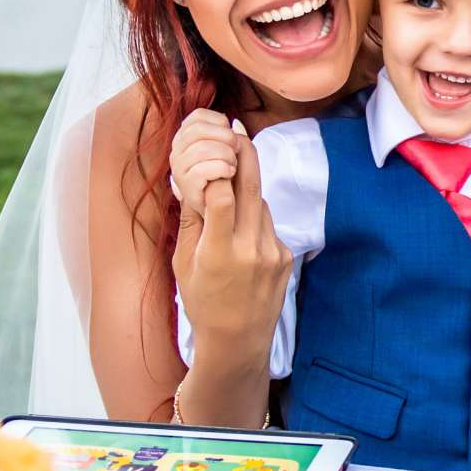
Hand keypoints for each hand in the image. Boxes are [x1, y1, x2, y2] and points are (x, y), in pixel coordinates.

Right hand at [171, 123, 291, 365]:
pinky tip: (242, 232)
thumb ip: (192, 220)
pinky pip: (269, 223)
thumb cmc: (203, 302)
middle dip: (243, 153)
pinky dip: (255, 218)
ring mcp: (273, 252)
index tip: (215, 147)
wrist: (238, 341)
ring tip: (230, 187)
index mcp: (219, 251)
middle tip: (235, 129)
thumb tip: (192, 178)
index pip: (222, 195)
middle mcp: (251, 249)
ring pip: (260, 202)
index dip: (219, 166)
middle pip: (251, 186)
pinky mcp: (286, 256)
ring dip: (246, 189)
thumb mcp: (184, 263)